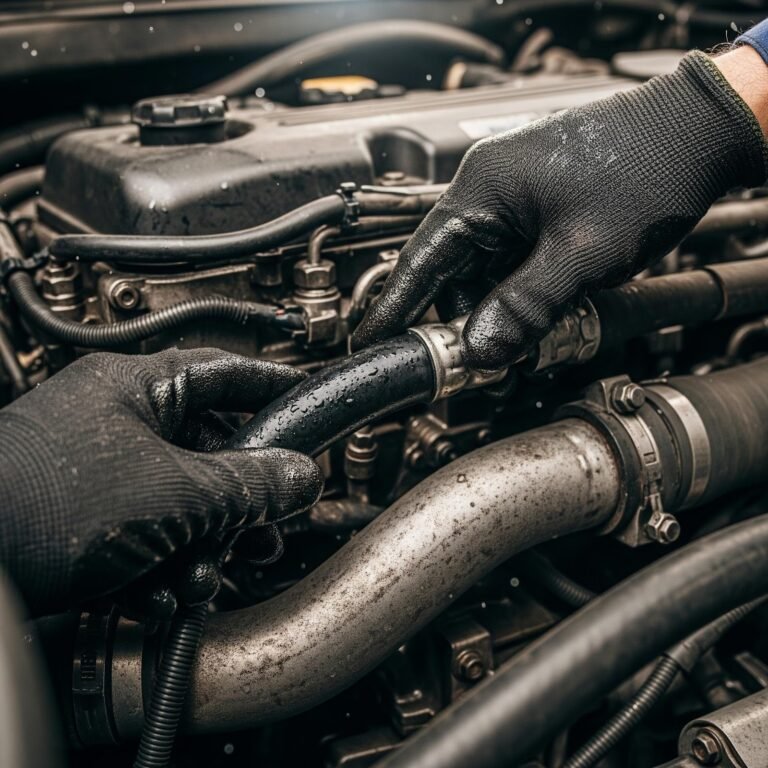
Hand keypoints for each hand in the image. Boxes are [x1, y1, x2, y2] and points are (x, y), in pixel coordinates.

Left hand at [0, 348, 322, 612]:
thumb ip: (250, 485)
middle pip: (208, 453)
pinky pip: (143, 538)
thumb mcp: (175, 494)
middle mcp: (116, 423)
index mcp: (135, 389)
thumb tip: (299, 476)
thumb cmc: (39, 505)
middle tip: (264, 531)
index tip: (301, 397)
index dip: (270, 386)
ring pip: (178, 506)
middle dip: (239, 506)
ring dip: (201, 549)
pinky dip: (160, 568)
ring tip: (204, 577)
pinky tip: (161, 594)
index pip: (223, 373)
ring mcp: (97, 473)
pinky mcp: (80, 522)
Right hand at [353, 51, 767, 369]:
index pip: (418, 260)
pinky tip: (536, 327)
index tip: (370, 343)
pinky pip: (513, 268)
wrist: (699, 134)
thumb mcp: (580, 253)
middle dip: (461, 326)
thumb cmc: (644, 169)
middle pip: (451, 277)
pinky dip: (520, 302)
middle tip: (471, 368)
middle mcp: (487, 194)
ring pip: (484, 278)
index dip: (393, 309)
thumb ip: (524, 307)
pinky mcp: (537, 217)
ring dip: (496, 318)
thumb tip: (480, 350)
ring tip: (516, 354)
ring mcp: (513, 205)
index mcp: (480, 190)